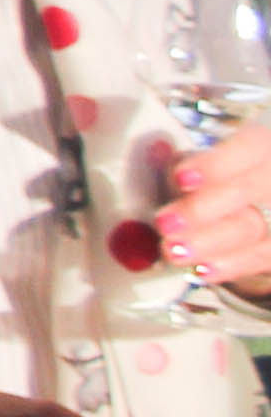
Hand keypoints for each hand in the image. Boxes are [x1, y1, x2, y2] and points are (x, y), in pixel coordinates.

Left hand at [168, 126, 270, 292]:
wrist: (230, 213)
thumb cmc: (206, 181)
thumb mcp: (193, 161)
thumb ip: (177, 159)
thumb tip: (156, 148)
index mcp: (259, 146)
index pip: (251, 146)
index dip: (217, 164)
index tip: (181, 179)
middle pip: (250, 190)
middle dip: (203, 208)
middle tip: (164, 223)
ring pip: (252, 227)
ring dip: (208, 241)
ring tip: (172, 250)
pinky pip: (260, 259)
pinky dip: (229, 265)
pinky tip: (201, 270)